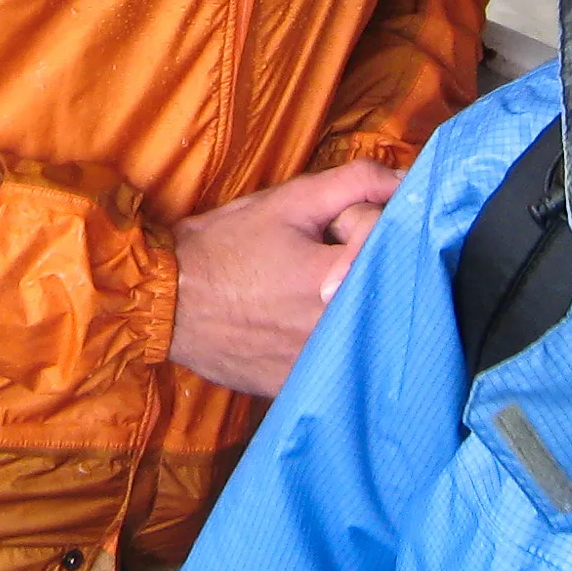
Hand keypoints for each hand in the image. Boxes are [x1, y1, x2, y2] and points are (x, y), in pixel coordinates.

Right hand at [167, 161, 401, 395]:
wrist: (164, 302)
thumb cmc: (223, 248)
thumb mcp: (287, 201)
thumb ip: (354, 183)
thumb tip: (407, 182)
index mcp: (333, 280)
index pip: (389, 243)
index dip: (361, 225)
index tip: (331, 227)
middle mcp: (333, 330)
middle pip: (382, 288)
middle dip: (358, 265)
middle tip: (317, 258)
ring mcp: (317, 366)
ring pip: (363, 326)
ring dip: (348, 303)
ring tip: (303, 292)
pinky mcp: (298, 388)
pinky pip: (334, 359)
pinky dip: (327, 339)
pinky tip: (292, 324)